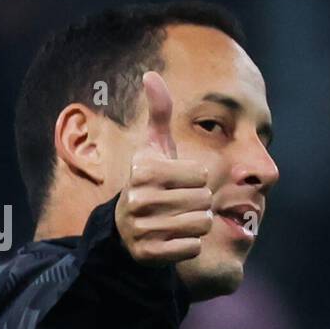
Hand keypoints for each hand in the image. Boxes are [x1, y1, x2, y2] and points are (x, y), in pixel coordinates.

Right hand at [114, 71, 211, 263]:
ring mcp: (143, 229)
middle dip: (198, 203)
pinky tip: (171, 240)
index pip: (201, 176)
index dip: (196, 180)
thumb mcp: (153, 150)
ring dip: (196, 224)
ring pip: (202, 224)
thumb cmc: (150, 183)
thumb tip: (151, 74)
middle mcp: (139, 199)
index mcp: (144, 171)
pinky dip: (188, 245)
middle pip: (204, 200)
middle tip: (176, 205)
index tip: (176, 183)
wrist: (125, 230)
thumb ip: (158, 115)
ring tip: (176, 220)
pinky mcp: (149, 254)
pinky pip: (193, 247)